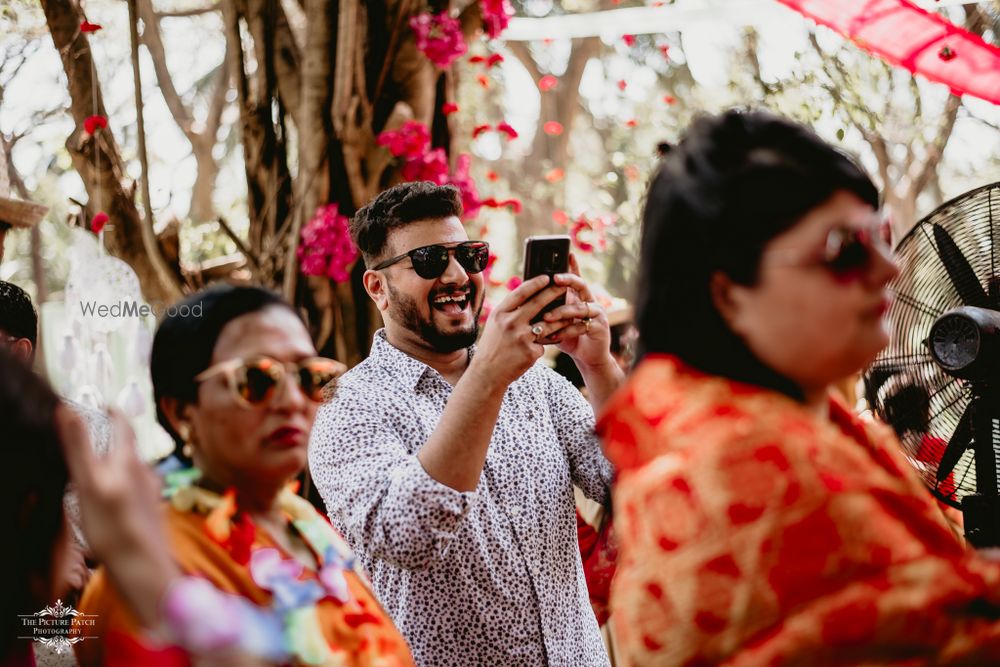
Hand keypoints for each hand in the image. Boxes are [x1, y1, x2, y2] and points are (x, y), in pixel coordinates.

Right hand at [55, 405, 177, 628]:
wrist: (145, 569)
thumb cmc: (113, 528)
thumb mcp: (89, 484)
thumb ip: (79, 446)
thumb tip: (67, 408)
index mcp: (128, 461)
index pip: (123, 425)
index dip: (113, 412)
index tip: (105, 405)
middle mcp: (145, 472)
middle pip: (129, 447)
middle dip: (114, 438)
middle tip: (98, 432)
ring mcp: (151, 493)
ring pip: (133, 469)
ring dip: (118, 462)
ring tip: (101, 466)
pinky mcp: (151, 513)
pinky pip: (136, 489)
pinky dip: (123, 485)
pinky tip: (115, 499)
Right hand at [470, 274, 568, 389]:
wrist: (487, 374)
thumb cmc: (492, 347)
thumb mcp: (495, 325)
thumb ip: (509, 312)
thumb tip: (527, 296)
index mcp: (500, 313)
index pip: (520, 292)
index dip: (535, 283)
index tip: (546, 277)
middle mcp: (511, 323)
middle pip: (538, 303)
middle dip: (554, 292)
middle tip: (565, 286)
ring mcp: (522, 337)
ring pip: (548, 324)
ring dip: (561, 319)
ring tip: (571, 314)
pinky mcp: (531, 351)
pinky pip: (543, 344)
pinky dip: (542, 346)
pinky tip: (535, 351)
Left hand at [540, 254, 613, 369]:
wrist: (587, 357)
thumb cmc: (568, 336)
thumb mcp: (555, 320)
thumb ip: (546, 307)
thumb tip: (525, 296)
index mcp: (579, 297)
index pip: (575, 277)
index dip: (572, 265)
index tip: (566, 254)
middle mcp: (590, 301)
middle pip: (581, 285)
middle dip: (568, 280)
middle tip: (554, 278)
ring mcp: (597, 313)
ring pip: (580, 308)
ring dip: (562, 312)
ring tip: (546, 317)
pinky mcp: (600, 327)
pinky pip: (582, 326)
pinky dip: (567, 331)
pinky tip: (555, 336)